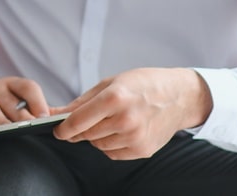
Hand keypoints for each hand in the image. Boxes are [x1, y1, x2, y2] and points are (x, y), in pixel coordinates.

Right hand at [0, 77, 48, 132]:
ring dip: (2, 123)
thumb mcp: (15, 99)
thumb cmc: (0, 104)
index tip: (45, 118)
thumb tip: (61, 120)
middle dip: (21, 118)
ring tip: (10, 133)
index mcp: (12, 84)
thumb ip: (35, 109)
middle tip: (31, 129)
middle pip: (10, 102)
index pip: (27, 87)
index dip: (38, 102)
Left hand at [53, 67, 211, 159]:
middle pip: (86, 134)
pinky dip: (111, 144)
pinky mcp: (142, 150)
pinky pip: (113, 153)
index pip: (78, 121)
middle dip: (79, 130)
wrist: (179, 97)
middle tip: (85, 121)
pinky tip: (121, 130)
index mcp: (115, 98)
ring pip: (98, 145)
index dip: (63, 128)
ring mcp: (135, 137)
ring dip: (97, 136)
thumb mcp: (111, 83)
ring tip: (110, 120)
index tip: (58, 130)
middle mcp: (125, 120)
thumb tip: (57, 113)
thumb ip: (82, 101)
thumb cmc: (144, 84)